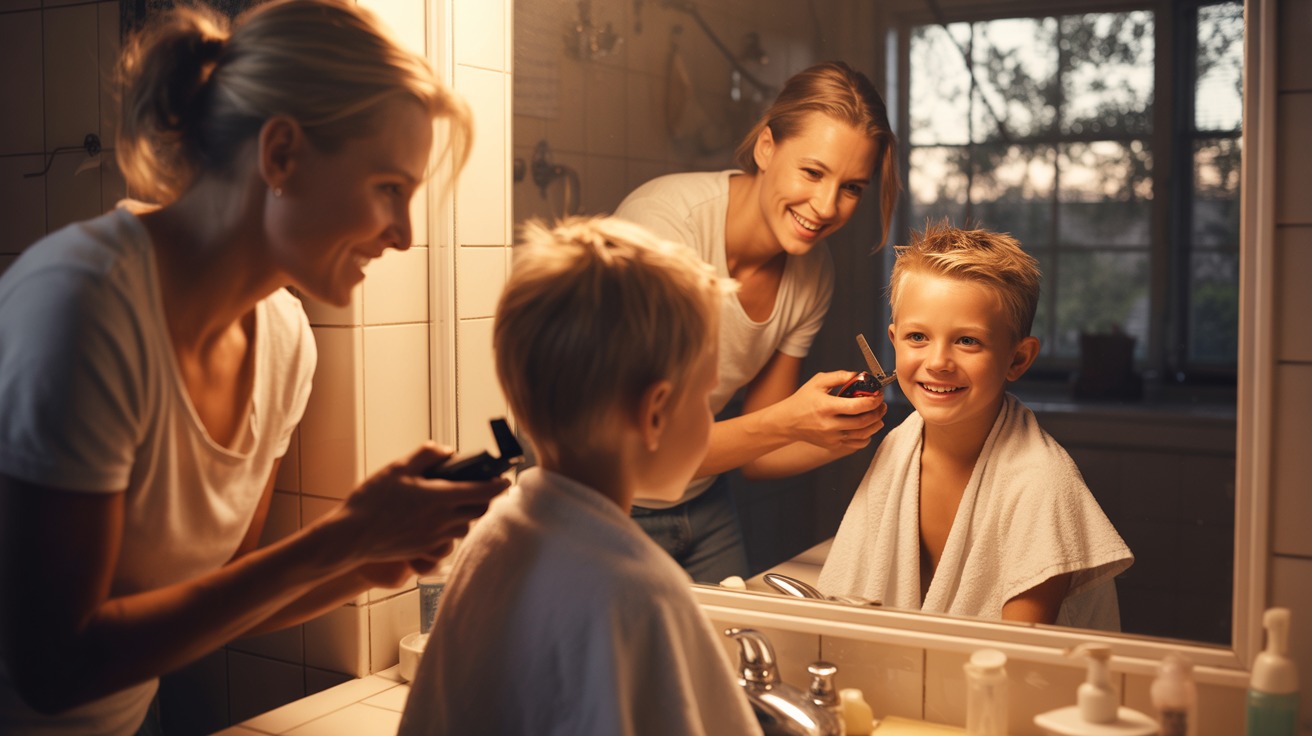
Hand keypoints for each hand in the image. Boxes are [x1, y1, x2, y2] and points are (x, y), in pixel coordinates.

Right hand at [322, 443, 507, 570]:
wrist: (350, 537)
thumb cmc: (371, 502)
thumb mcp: (397, 468)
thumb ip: (426, 455)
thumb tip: (446, 451)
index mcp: (439, 498)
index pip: (483, 492)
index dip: (499, 485)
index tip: (506, 479)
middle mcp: (442, 520)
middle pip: (479, 511)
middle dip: (484, 499)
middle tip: (479, 488)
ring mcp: (434, 538)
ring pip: (464, 526)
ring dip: (466, 514)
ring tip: (453, 502)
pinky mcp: (424, 549)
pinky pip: (448, 539)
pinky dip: (449, 528)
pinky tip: (435, 520)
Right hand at [775, 371, 887, 449]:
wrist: (788, 422)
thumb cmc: (802, 401)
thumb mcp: (817, 382)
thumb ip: (839, 376)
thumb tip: (858, 375)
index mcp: (826, 407)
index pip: (857, 406)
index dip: (873, 400)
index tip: (879, 394)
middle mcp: (829, 424)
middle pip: (863, 422)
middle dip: (878, 412)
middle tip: (881, 405)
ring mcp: (831, 437)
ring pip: (862, 435)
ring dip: (875, 425)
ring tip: (879, 416)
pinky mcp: (832, 445)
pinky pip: (856, 445)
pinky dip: (866, 438)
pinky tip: (867, 429)